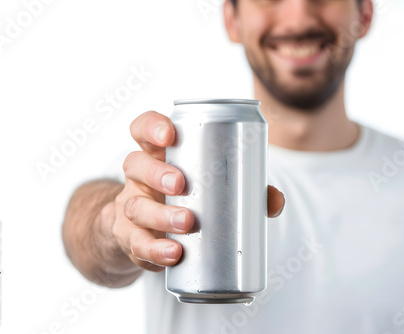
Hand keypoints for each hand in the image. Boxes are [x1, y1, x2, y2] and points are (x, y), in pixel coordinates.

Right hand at [113, 111, 284, 271]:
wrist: (150, 232)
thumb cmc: (187, 198)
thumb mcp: (208, 185)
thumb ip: (245, 188)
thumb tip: (275, 201)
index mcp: (158, 154)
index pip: (143, 129)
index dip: (152, 127)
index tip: (169, 135)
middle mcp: (139, 177)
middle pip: (135, 164)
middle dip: (157, 173)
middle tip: (181, 185)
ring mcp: (130, 206)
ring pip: (135, 206)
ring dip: (160, 215)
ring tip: (188, 223)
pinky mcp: (129, 237)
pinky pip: (135, 243)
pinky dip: (154, 249)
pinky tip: (173, 253)